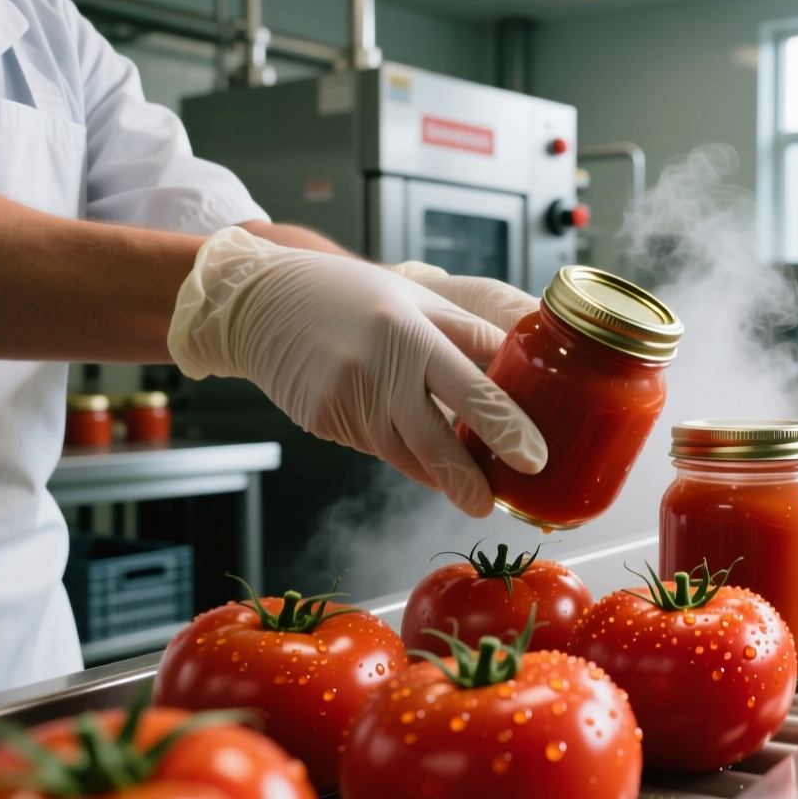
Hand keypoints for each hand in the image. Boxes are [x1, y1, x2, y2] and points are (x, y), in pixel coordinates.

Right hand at [168, 229, 546, 516]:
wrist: (262, 301)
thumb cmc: (351, 294)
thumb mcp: (418, 298)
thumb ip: (472, 332)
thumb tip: (527, 363)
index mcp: (410, 332)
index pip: (469, 387)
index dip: (505, 427)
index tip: (535, 457)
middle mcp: (377, 369)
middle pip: (432, 437)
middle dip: (467, 477)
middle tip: (492, 504)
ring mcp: (346, 400)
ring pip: (404, 453)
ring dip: (440, 474)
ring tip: (470, 490)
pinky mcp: (323, 420)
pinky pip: (378, 448)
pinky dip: (405, 456)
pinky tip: (422, 456)